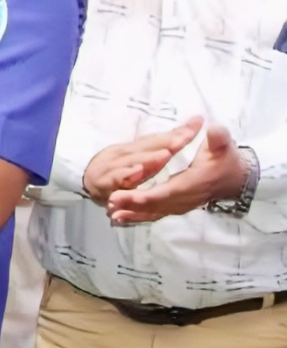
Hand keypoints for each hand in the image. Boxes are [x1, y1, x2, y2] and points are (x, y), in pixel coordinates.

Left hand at [106, 120, 248, 224]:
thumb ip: (218, 138)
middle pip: (156, 205)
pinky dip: (140, 217)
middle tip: (110, 202)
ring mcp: (182, 204)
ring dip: (133, 214)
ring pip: (155, 212)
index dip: (146, 196)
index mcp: (193, 183)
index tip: (125, 195)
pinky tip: (121, 218)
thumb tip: (214, 129)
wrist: (237, 177)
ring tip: (112, 213)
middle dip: (133, 205)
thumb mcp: (223, 145)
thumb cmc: (226, 159)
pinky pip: (157, 214)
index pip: (167, 192)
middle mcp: (186, 198)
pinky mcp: (178, 206)